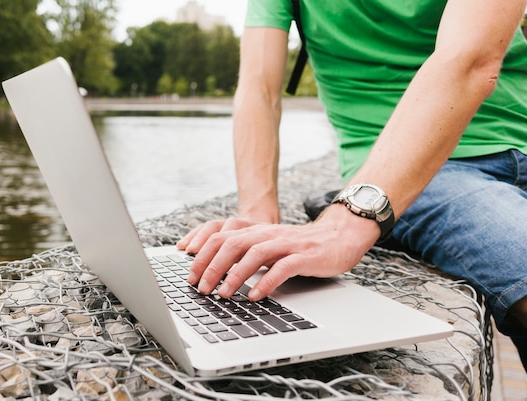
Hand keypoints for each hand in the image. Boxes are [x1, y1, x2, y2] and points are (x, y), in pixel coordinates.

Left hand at [186, 205, 379, 300]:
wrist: (338, 236)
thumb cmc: (299, 246)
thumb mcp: (268, 246)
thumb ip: (244, 253)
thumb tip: (214, 272)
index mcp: (255, 230)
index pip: (220, 236)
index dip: (201, 253)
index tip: (188, 274)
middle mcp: (267, 233)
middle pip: (232, 244)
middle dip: (211, 266)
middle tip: (200, 288)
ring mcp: (286, 244)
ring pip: (254, 254)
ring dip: (235, 275)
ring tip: (223, 294)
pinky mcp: (304, 255)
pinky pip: (282, 268)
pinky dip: (266, 282)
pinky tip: (255, 295)